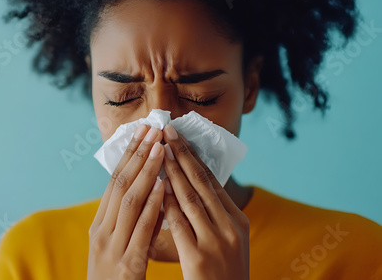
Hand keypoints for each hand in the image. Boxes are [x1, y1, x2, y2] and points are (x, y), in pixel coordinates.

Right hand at [88, 124, 165, 279]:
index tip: (143, 132)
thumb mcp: (116, 246)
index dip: (129, 155)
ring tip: (160, 148)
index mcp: (99, 225)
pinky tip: (164, 188)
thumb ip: (128, 221)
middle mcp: (101, 232)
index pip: (114, 181)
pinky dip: (152, 206)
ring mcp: (111, 248)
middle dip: (137, 154)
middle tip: (153, 128)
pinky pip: (140, 231)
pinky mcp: (126, 266)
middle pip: (119, 184)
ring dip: (146, 172)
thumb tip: (149, 191)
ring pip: (129, 201)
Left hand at [162, 124, 249, 279]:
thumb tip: (193, 186)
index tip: (179, 138)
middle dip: (182, 154)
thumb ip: (215, 215)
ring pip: (190, 198)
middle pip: (202, 183)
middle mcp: (231, 226)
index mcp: (238, 220)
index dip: (194, 158)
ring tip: (160, 149)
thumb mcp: (229, 240)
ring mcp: (217, 241)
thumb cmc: (224, 273)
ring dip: (172, 171)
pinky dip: (167, 202)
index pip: (213, 182)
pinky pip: (179, 223)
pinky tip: (155, 186)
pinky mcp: (200, 257)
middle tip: (167, 130)